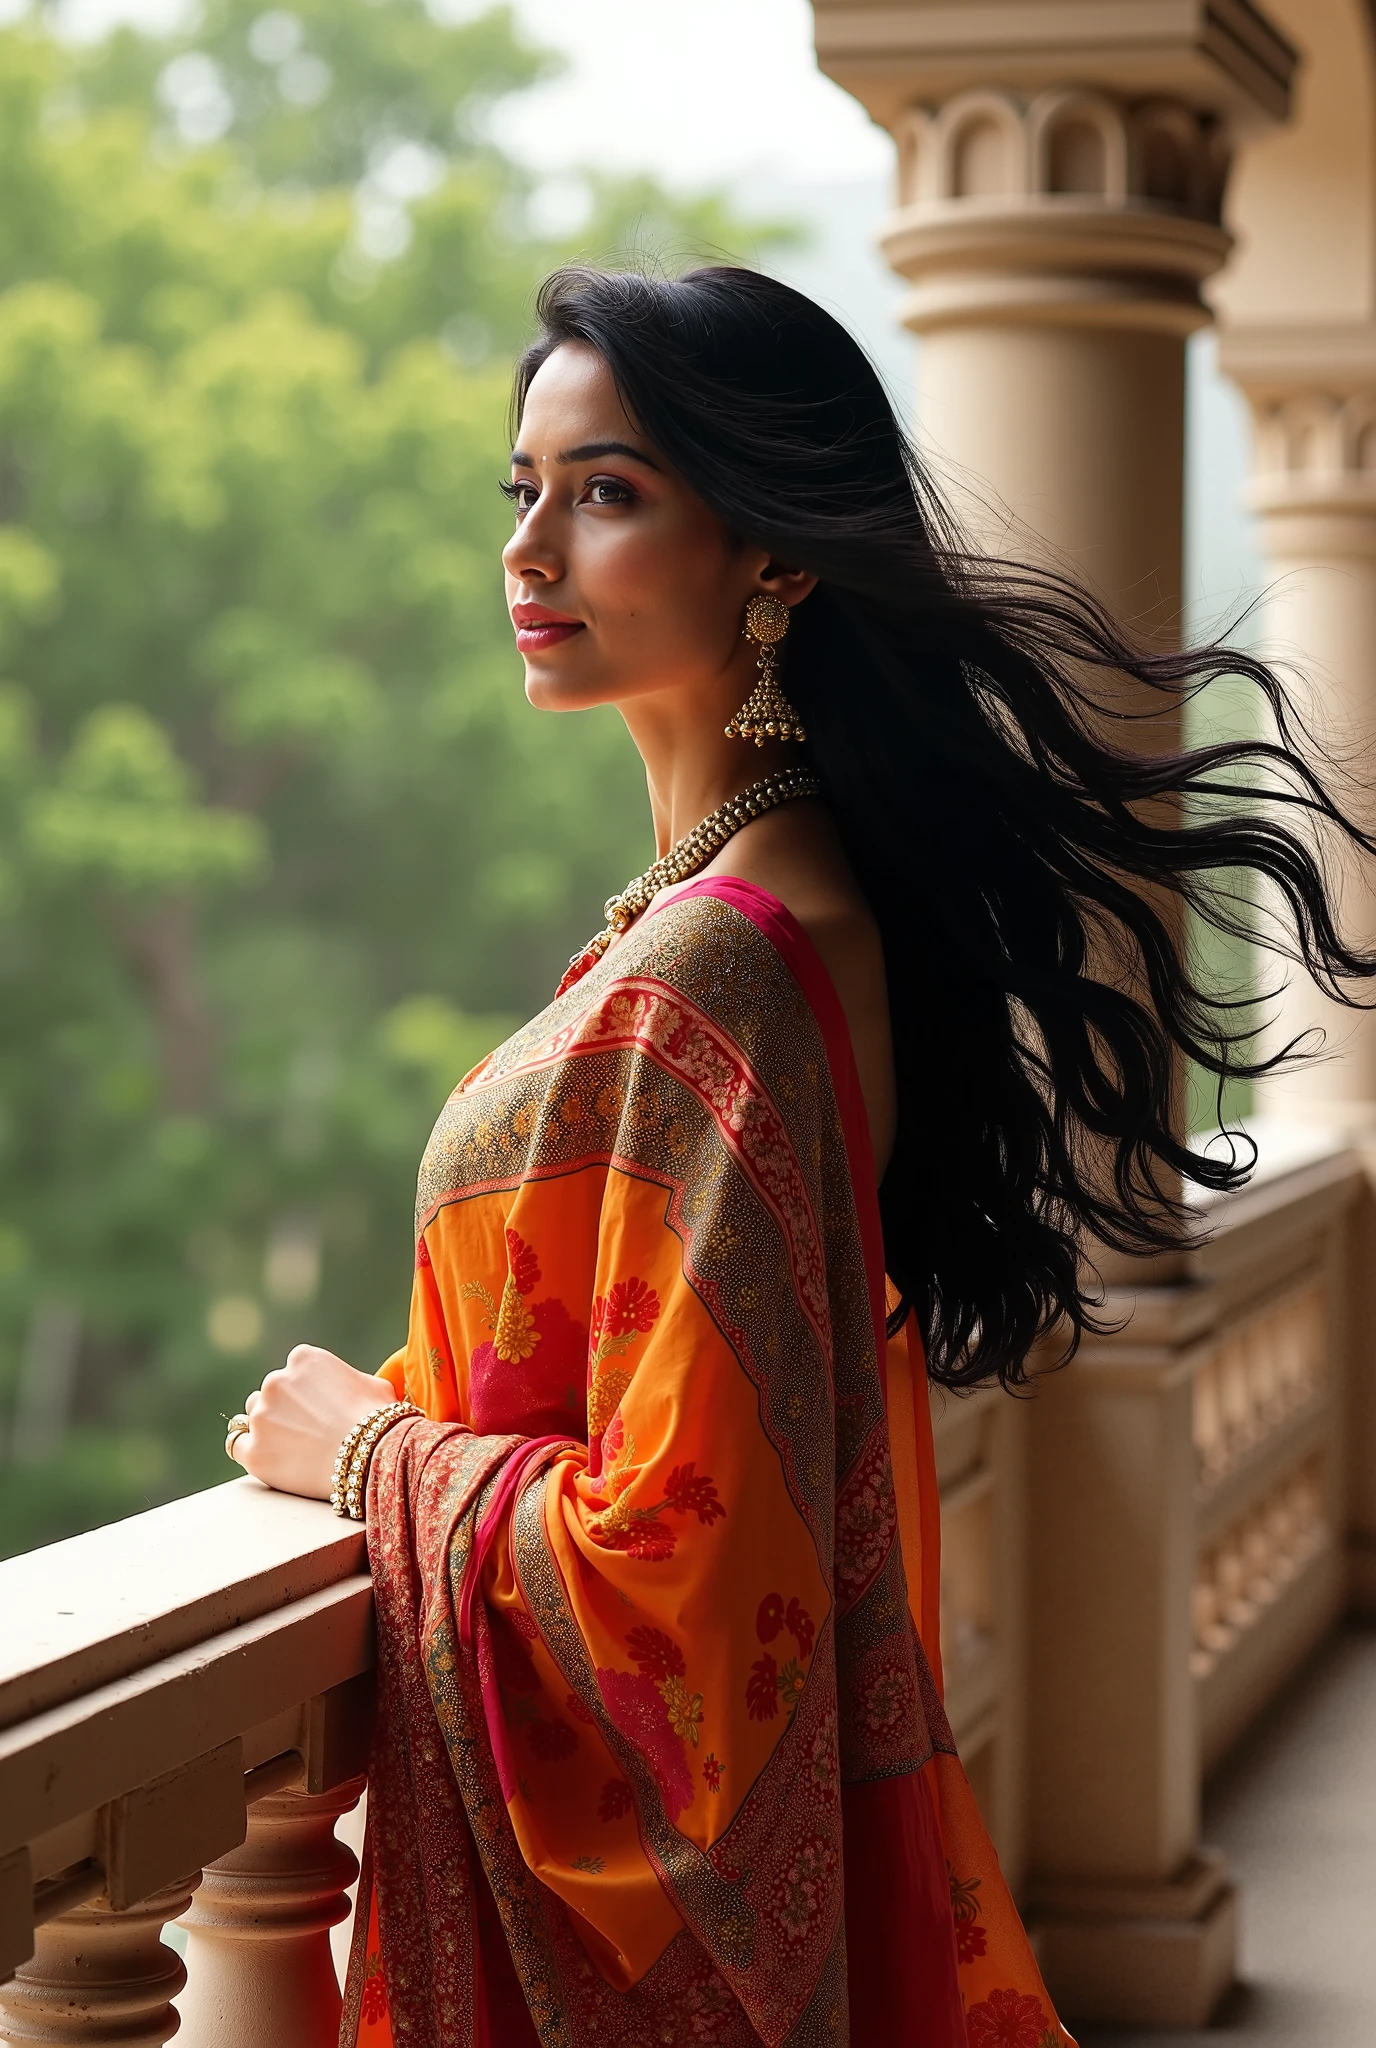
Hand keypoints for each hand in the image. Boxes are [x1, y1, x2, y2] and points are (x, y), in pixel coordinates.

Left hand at [229, 1344, 396, 1500]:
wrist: (371, 1457)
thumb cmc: (379, 1420)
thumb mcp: (374, 1385)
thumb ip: (352, 1381)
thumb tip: (355, 1390)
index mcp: (304, 1359)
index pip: (293, 1372)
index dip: (306, 1392)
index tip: (318, 1409)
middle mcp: (276, 1381)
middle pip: (270, 1393)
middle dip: (285, 1409)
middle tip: (308, 1431)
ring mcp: (262, 1416)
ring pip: (252, 1417)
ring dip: (267, 1427)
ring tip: (293, 1447)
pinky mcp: (254, 1451)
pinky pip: (238, 1447)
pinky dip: (252, 1451)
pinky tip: (270, 1458)